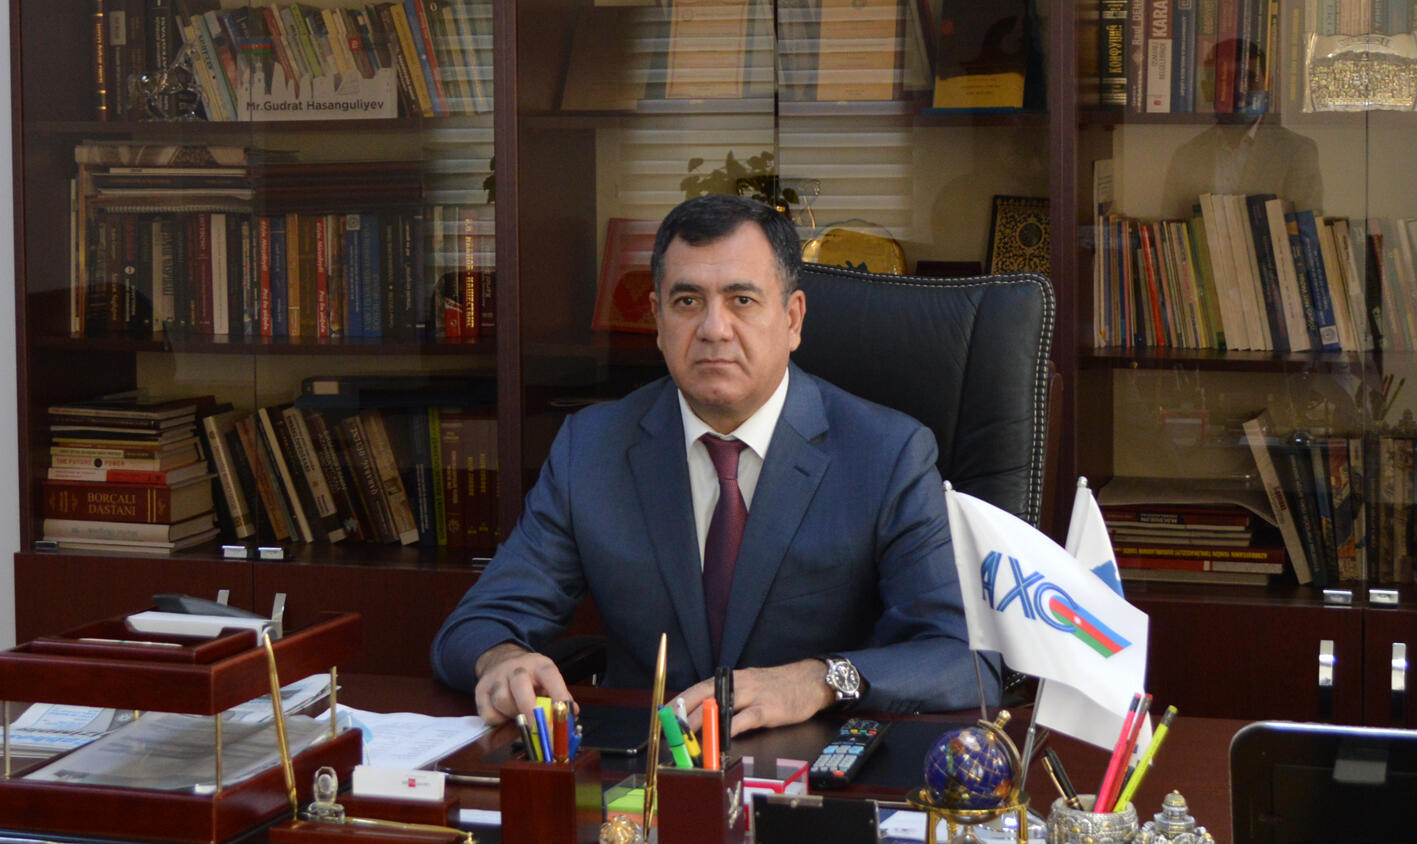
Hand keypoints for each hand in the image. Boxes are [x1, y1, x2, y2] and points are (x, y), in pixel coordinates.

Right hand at [473, 642, 574, 726]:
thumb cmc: (530, 678)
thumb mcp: (547, 681)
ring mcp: (496, 677)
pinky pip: (488, 713)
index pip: (550, 676)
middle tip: (540, 731)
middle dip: (530, 711)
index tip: (565, 715)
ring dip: (512, 715)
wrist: (501, 661)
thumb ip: (559, 698)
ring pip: (502, 700)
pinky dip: (498, 720)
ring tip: (520, 716)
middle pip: (520, 685)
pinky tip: (504, 716)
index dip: (559, 695)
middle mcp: (516, 668)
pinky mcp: (480, 689)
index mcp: (538, 665)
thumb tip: (571, 716)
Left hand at [678, 659, 834, 736]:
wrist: (809, 681)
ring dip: (701, 721)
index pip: (699, 688)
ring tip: (687, 735)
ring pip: (721, 706)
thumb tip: (707, 715)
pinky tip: (720, 738)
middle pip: (704, 695)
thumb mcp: (750, 686)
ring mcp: (753, 696)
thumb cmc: (778, 687)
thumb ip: (730, 698)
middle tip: (669, 727)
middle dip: (683, 712)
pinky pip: (744, 719)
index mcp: (732, 679)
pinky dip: (730, 728)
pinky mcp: (767, 710)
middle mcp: (739, 684)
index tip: (665, 712)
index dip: (680, 700)